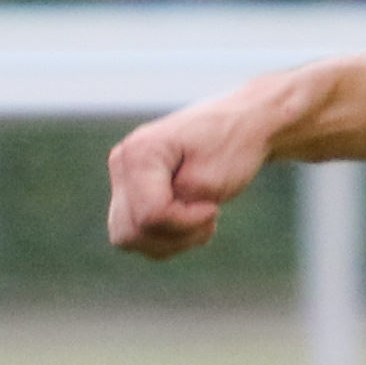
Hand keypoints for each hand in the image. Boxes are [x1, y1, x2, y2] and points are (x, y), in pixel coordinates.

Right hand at [106, 94, 274, 260]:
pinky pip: (134, 234)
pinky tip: (190, 223)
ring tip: (201, 224)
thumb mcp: (210, 182)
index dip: (187, 223)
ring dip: (169, 241)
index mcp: (139, 153)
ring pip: (128, 238)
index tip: (215, 209)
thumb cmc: (233, 146)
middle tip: (208, 221)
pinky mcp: (131, 192)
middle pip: (132, 231)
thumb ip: (175, 211)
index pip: (150, 215)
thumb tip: (144, 230)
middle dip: (175, 236)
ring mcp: (122, 178)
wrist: (242, 123)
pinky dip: (164, 238)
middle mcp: (122, 163)